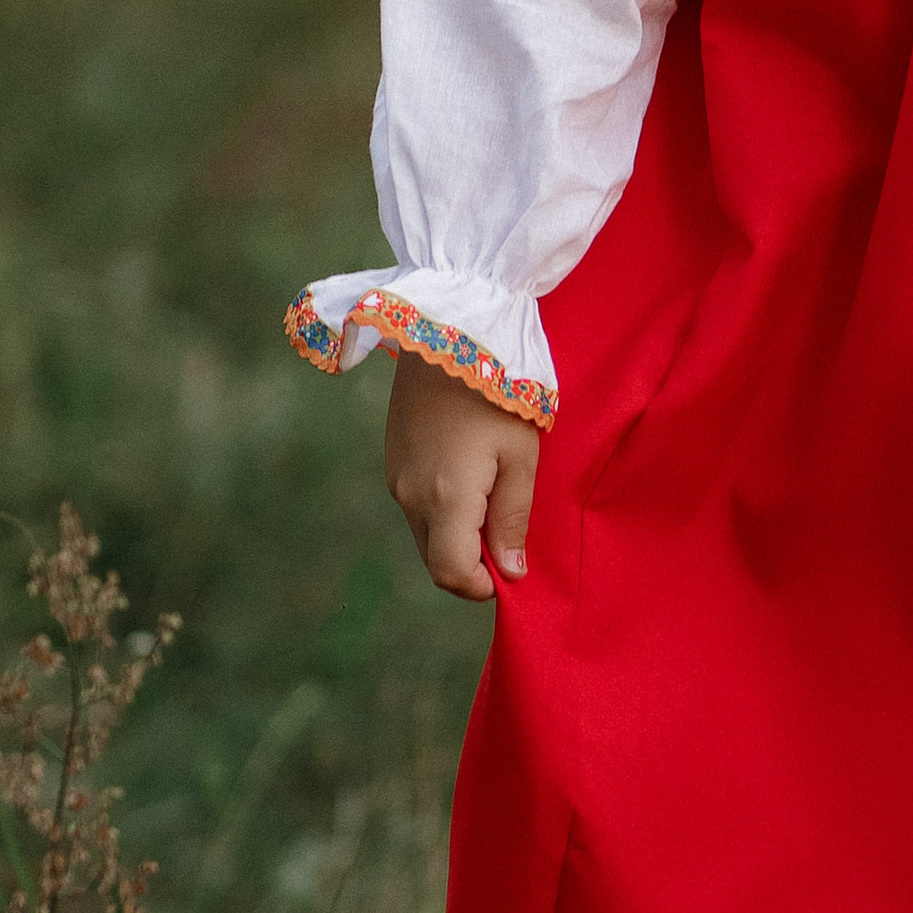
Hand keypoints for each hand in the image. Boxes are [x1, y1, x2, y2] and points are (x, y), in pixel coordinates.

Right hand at [384, 351, 539, 600]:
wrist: (449, 327)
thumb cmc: (497, 389)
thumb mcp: (520, 453)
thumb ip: (512, 518)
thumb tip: (509, 573)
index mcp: (444, 499)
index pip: (450, 573)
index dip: (480, 586)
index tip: (510, 570)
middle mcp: (409, 495)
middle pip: (435, 558)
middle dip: (470, 560)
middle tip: (508, 530)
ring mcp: (394, 475)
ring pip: (424, 532)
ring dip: (456, 532)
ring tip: (493, 491)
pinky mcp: (392, 457)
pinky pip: (414, 503)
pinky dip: (440, 507)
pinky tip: (468, 471)